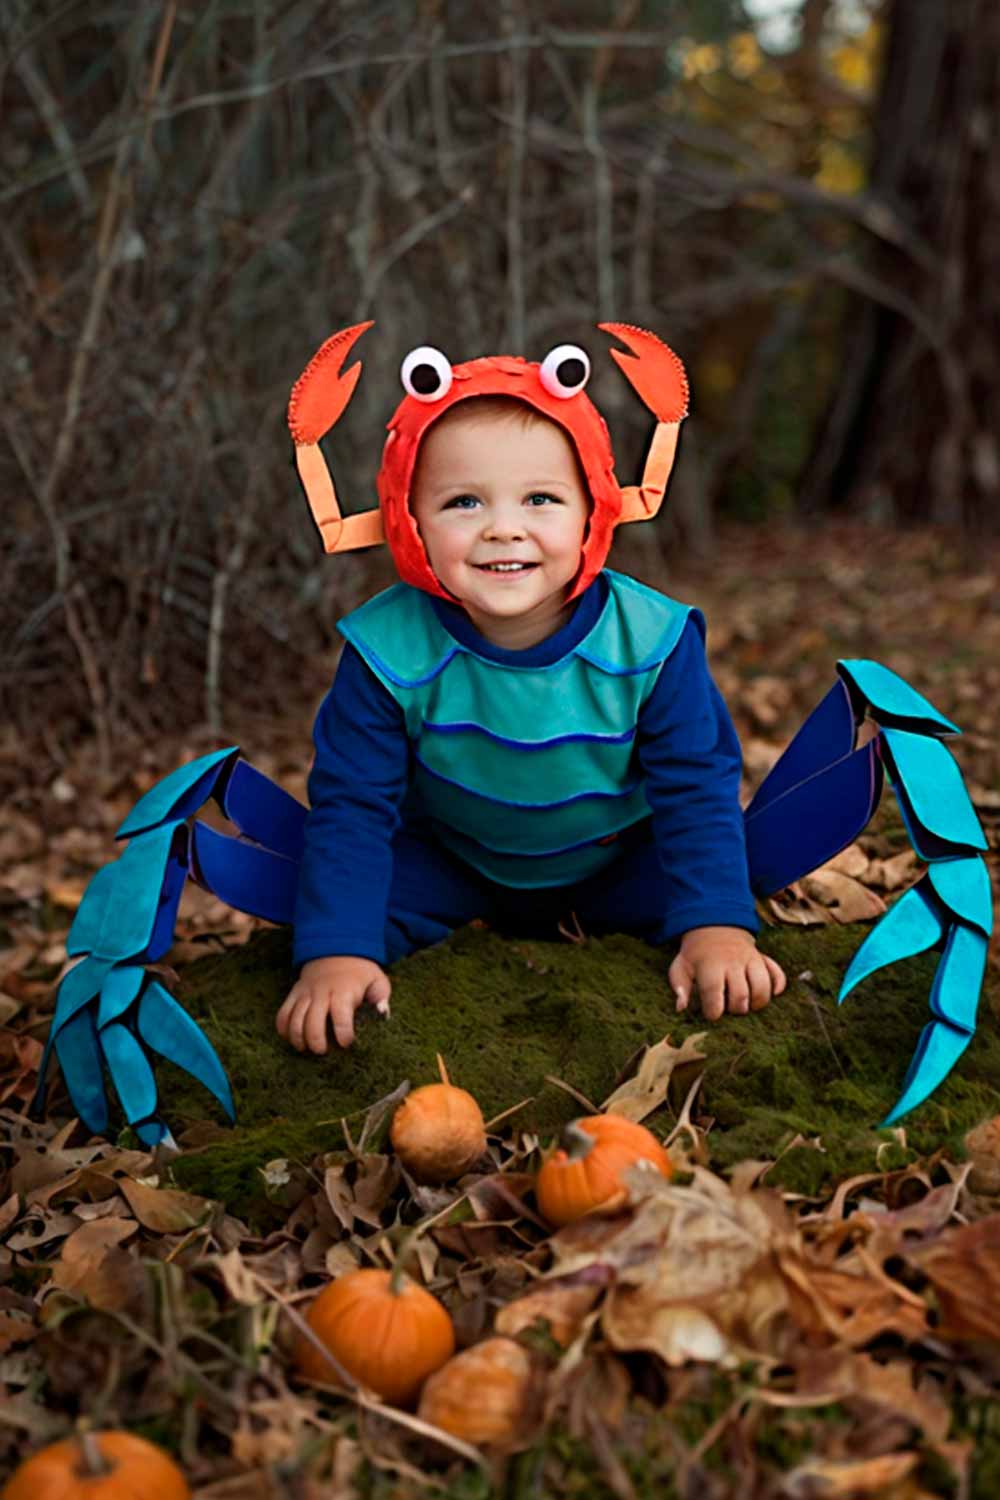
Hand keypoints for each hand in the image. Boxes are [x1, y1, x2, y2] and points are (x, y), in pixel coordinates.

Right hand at [276, 955, 390, 1052]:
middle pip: (312, 1020)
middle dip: (316, 1040)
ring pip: (294, 1018)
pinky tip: (292, 1040)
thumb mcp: (376, 980)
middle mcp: (322, 991)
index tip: (346, 1044)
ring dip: (298, 1038)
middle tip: (322, 1052)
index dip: (343, 1032)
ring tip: (306, 1049)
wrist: (336, 949)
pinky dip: (283, 1029)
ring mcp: (305, 992)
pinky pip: (283, 1013)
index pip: (341, 1014)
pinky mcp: (294, 994)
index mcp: (344, 990)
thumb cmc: (360, 973)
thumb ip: (381, 997)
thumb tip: (382, 1013)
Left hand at [668, 926, 785, 1020]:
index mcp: (710, 965)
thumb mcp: (681, 966)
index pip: (714, 994)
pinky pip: (777, 974)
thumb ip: (679, 987)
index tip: (711, 1013)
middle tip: (728, 1007)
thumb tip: (680, 1008)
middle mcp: (733, 962)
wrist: (714, 926)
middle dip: (735, 1010)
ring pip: (762, 988)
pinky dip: (778, 987)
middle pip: (740, 996)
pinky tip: (772, 994)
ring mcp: (751, 960)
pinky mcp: (763, 959)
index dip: (713, 1011)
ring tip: (746, 1005)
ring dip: (756, 1003)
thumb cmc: (696, 954)